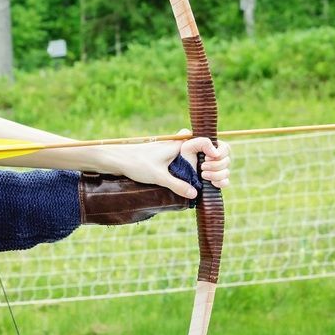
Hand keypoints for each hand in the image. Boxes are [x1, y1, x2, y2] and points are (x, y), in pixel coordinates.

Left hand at [100, 130, 229, 198]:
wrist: (119, 160)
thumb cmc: (137, 163)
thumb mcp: (158, 176)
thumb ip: (177, 185)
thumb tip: (195, 194)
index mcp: (179, 145)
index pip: (205, 140)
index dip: (214, 150)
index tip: (213, 161)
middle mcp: (179, 147)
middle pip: (206, 149)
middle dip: (215, 160)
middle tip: (208, 174)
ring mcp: (176, 153)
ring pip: (199, 156)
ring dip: (208, 167)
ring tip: (208, 179)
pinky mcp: (171, 161)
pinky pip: (190, 163)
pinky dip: (197, 171)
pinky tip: (201, 181)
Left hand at [180, 133, 230, 188]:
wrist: (175, 176)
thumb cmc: (180, 159)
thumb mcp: (188, 146)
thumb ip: (202, 143)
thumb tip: (216, 153)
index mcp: (211, 148)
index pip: (226, 148)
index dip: (220, 154)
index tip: (207, 158)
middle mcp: (215, 159)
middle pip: (227, 161)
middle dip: (215, 165)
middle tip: (202, 167)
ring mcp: (216, 171)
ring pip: (227, 172)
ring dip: (215, 174)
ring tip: (203, 175)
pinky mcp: (215, 181)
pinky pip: (226, 182)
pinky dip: (219, 182)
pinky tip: (211, 182)